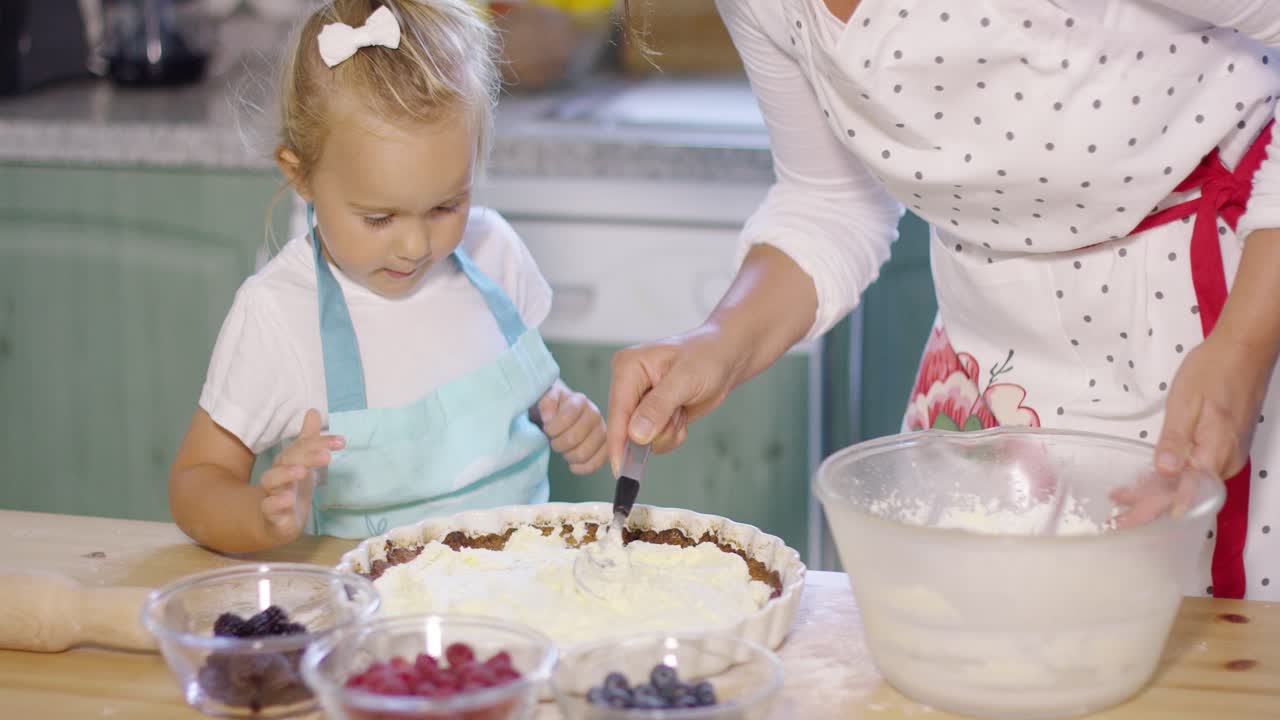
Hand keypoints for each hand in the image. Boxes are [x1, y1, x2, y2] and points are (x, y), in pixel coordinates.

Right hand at [259, 409, 343, 542]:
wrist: (273, 522)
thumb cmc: (291, 488)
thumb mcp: (302, 463)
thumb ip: (308, 440)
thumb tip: (313, 411)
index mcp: (287, 462)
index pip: (302, 447)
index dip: (319, 442)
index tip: (341, 441)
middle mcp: (277, 475)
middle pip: (286, 460)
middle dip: (306, 455)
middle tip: (326, 456)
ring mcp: (272, 494)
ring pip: (271, 481)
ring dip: (286, 475)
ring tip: (302, 472)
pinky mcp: (271, 515)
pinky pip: (269, 508)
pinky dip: (276, 504)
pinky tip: (288, 500)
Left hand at [537, 380, 605, 474]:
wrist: (563, 415)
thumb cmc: (554, 408)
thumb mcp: (544, 398)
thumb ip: (546, 403)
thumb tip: (549, 418)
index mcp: (579, 401)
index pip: (566, 417)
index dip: (553, 428)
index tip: (547, 429)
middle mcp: (595, 414)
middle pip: (574, 438)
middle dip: (558, 444)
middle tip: (554, 442)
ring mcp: (602, 431)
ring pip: (584, 453)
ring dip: (569, 456)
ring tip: (564, 451)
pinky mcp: (606, 447)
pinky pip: (598, 463)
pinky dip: (582, 468)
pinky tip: (573, 465)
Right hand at [606, 324, 747, 474]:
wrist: (727, 357)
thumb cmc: (708, 357)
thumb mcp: (685, 380)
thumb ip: (658, 407)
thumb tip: (635, 435)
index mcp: (628, 367)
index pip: (617, 412)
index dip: (619, 442)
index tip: (622, 471)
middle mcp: (629, 383)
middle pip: (628, 429)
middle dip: (656, 430)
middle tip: (678, 414)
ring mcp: (640, 400)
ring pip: (644, 438)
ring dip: (668, 431)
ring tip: (682, 409)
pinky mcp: (652, 413)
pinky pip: (656, 439)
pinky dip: (673, 433)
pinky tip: (683, 414)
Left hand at [1111, 333, 1270, 527]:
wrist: (1243, 350)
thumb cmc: (1211, 372)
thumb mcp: (1184, 404)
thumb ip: (1174, 441)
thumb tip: (1164, 472)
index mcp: (1215, 453)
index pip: (1182, 495)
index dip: (1152, 510)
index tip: (1127, 522)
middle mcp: (1225, 462)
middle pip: (1185, 494)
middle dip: (1150, 505)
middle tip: (1117, 514)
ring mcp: (1227, 455)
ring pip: (1190, 484)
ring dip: (1158, 491)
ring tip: (1125, 497)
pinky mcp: (1224, 447)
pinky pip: (1197, 471)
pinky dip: (1172, 478)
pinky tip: (1151, 478)